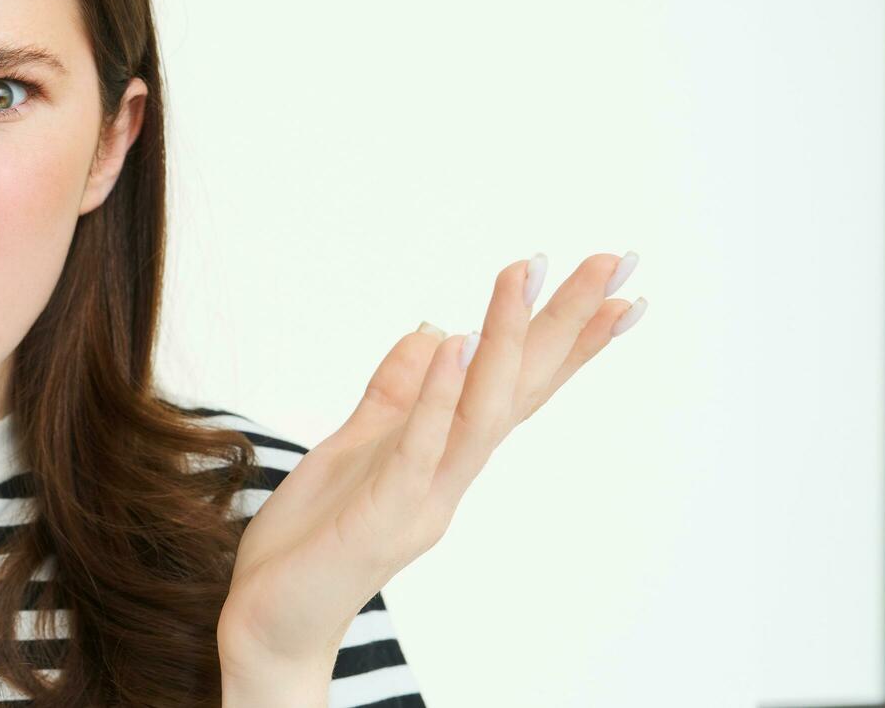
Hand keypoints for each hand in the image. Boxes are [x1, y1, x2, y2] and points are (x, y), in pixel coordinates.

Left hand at [217, 251, 644, 672]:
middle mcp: (449, 478)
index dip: (564, 338)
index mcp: (445, 459)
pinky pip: (417, 446)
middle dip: (567, 325)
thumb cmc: (311, 542)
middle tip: (616, 260)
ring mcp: (422, 499)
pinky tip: (454, 342)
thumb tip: (434, 328)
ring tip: (528, 275)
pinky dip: (438, 394)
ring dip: (506, 342)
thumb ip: (393, 395)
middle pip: (521, 390)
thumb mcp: (351, 448)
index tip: (615, 285)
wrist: (269, 625)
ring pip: (481, 412)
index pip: (517, 388)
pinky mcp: (381, 515)